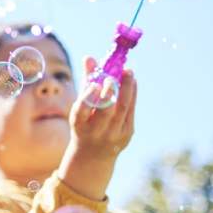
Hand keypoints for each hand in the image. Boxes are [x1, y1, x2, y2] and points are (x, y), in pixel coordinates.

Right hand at [58, 57, 137, 199]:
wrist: (93, 155)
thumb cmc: (85, 124)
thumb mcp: (80, 108)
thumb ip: (86, 82)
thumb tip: (89, 57)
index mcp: (79, 125)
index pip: (82, 112)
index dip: (88, 99)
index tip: (95, 85)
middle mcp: (96, 132)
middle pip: (106, 111)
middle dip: (111, 92)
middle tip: (114, 75)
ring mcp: (113, 134)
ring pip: (122, 109)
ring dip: (126, 89)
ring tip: (128, 72)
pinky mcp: (127, 134)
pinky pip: (131, 111)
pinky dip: (132, 94)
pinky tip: (132, 81)